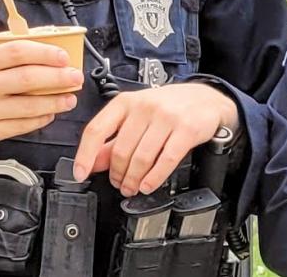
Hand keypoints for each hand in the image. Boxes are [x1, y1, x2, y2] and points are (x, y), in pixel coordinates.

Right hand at [0, 41, 82, 154]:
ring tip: (68, 98)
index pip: (18, 53)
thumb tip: (29, 56)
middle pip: (29, 79)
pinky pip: (20, 126)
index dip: (45, 53)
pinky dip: (39, 119)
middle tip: (74, 77)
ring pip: (29, 105)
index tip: (61, 56)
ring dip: (55, 101)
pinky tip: (48, 114)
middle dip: (59, 78)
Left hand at [71, 82, 238, 195]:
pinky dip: (153, 178)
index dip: (85, 155)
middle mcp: (144, 107)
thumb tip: (92, 162)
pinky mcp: (186, 130)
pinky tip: (148, 185)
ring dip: (133, 180)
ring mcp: (166, 117)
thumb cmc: (168, 107)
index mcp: (125, 102)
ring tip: (132, 187)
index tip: (80, 173)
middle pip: (120, 150)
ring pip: (141, 158)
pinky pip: (165, 160)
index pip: (96, 129)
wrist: (206, 99)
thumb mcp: (136, 116)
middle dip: (116, 174)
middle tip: (118, 184)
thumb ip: (112, 139)